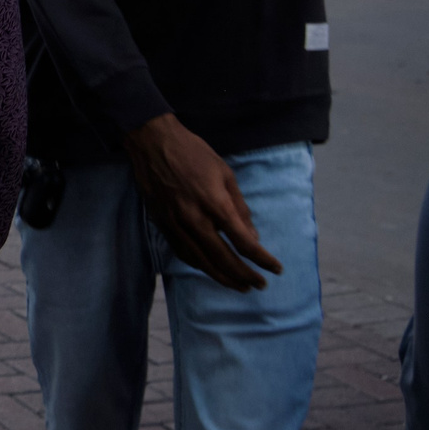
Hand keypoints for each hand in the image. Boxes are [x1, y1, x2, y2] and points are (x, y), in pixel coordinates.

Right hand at [120, 114, 282, 291]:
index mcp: (215, 204)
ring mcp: (175, 224)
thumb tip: (252, 237)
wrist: (152, 142)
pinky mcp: (162, 224)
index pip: (244, 242)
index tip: (277, 269)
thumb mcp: (225, 174)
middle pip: (223, 258)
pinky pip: (183, 253)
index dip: (263, 259)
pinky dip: (199, 265)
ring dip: (223, 277)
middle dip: (245, 275)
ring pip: (201, 261)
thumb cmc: (193, 153)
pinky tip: (210, 269)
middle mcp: (194, 219)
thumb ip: (239, 207)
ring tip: (239, 286)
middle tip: (260, 285)